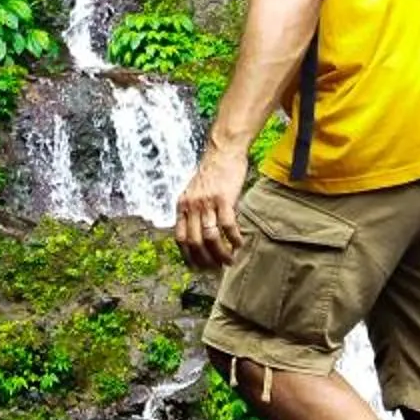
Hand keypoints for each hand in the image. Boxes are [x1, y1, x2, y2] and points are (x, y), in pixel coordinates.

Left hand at [174, 138, 249, 270]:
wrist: (223, 151)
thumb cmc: (211, 173)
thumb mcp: (194, 192)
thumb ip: (193, 211)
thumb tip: (198, 234)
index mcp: (182, 206)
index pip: (180, 238)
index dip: (188, 256)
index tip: (197, 267)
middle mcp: (192, 206)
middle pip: (195, 242)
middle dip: (206, 260)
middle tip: (216, 268)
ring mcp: (207, 202)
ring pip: (210, 237)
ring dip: (221, 253)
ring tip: (229, 260)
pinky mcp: (224, 198)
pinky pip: (228, 225)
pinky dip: (234, 238)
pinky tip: (239, 243)